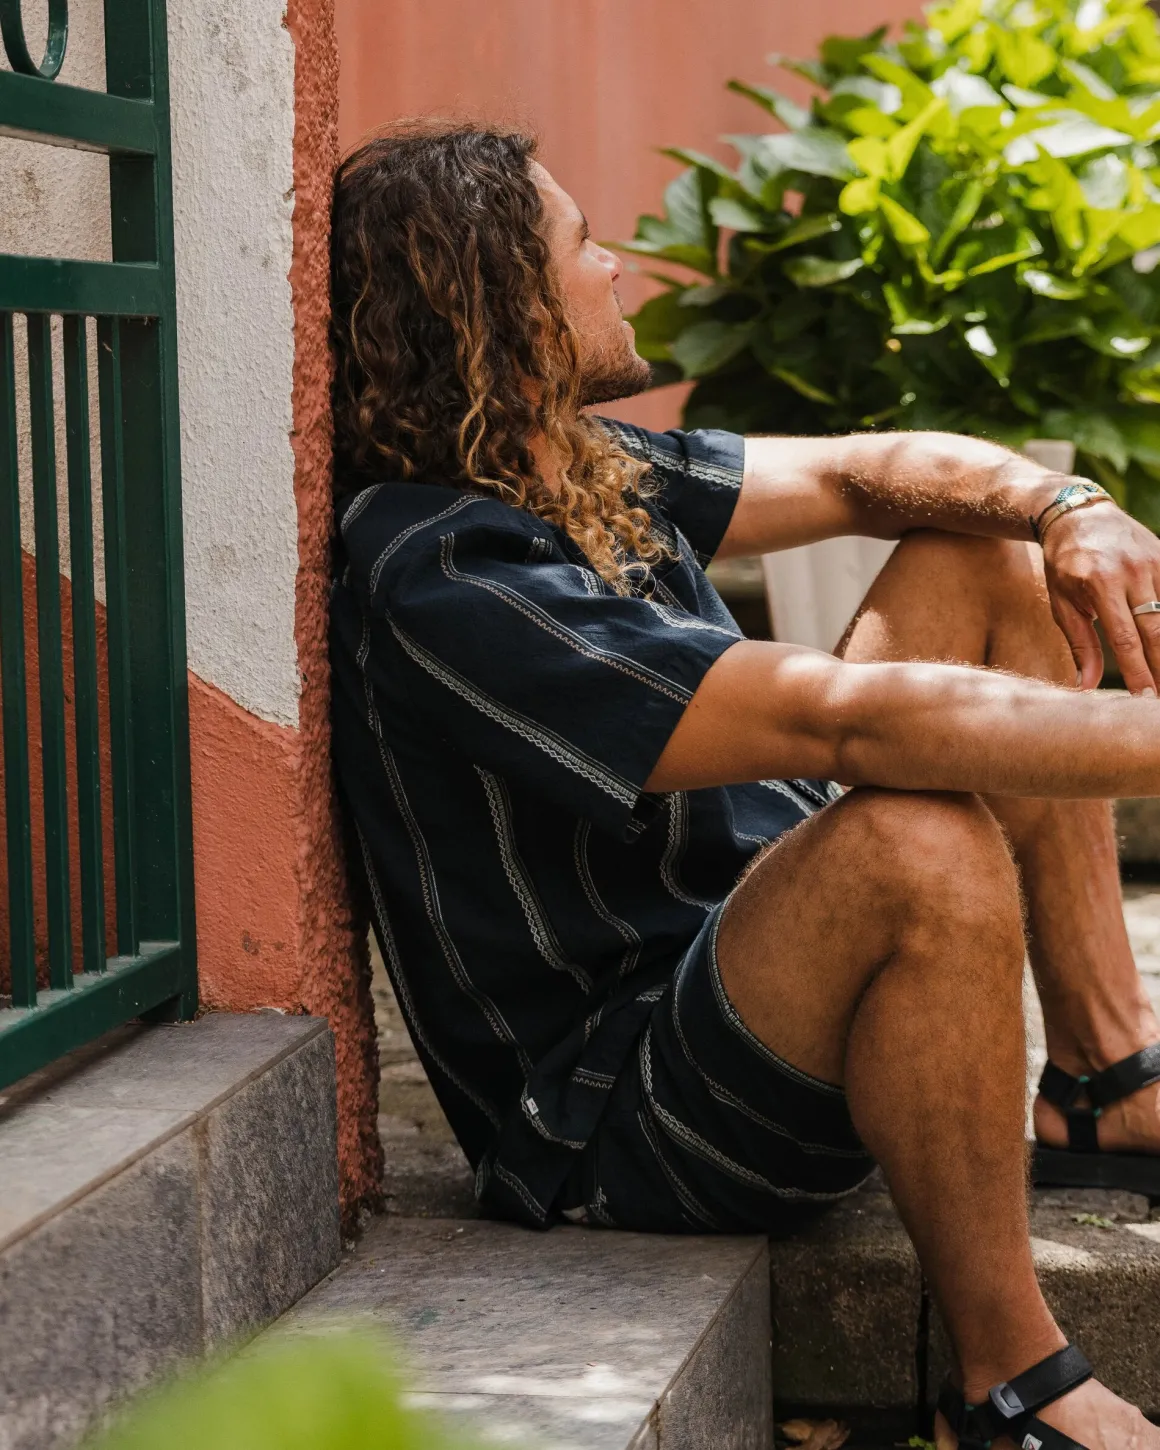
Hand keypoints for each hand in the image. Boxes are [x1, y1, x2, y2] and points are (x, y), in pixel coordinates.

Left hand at [1042, 498, 1159, 694]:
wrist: (1077, 514)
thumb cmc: (1063, 565)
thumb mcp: (1062, 603)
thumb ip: (1080, 644)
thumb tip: (1085, 686)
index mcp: (1100, 584)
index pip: (1125, 639)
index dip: (1138, 671)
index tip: (1145, 698)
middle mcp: (1132, 571)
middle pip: (1157, 629)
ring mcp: (1154, 561)